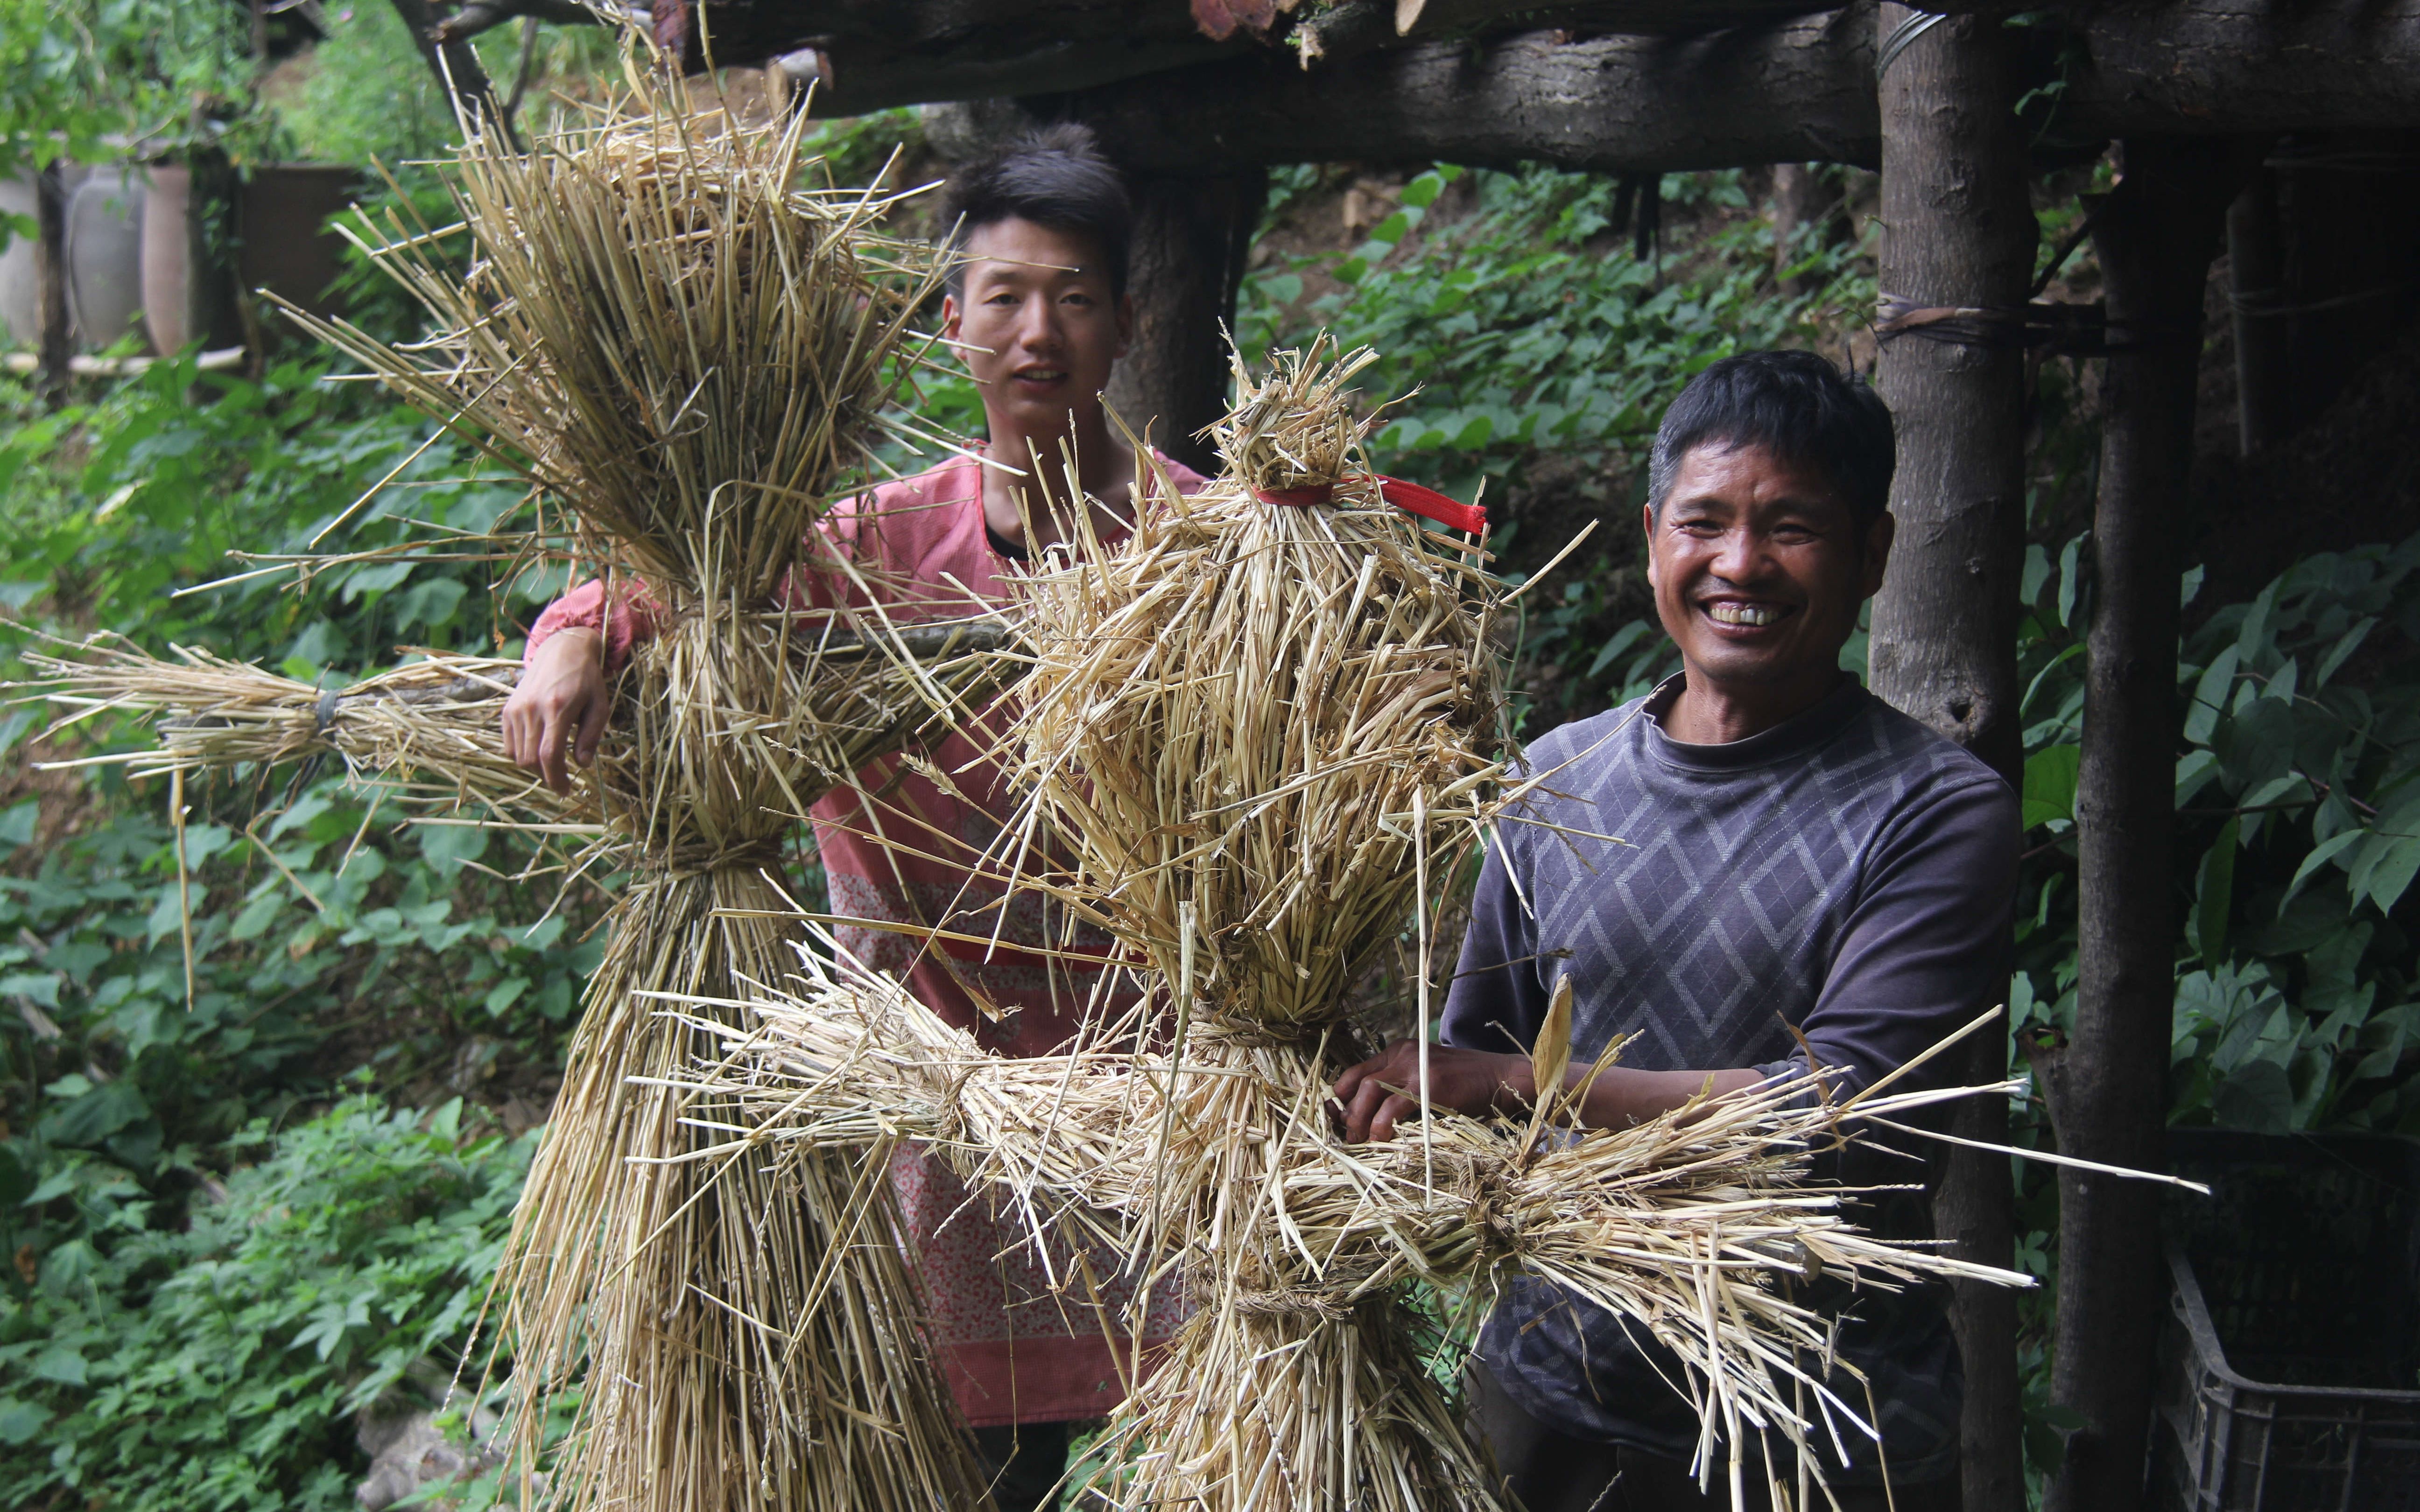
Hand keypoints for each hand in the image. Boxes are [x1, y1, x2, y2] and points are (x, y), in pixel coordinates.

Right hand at [501, 628, 607, 793]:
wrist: (561, 650)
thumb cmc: (586, 679)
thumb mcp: (599, 705)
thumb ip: (590, 736)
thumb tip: (581, 764)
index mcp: (557, 708)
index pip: (549, 755)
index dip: (556, 779)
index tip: (566, 790)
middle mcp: (531, 709)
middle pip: (531, 759)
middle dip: (547, 776)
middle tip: (562, 781)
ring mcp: (515, 709)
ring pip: (518, 755)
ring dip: (535, 767)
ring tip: (552, 764)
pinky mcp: (507, 709)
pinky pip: (508, 744)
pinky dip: (521, 755)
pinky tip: (537, 751)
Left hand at [1329, 1041, 1534, 1143]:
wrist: (1501, 1077)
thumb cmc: (1465, 1084)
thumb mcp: (1425, 1078)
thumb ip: (1400, 1087)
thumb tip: (1368, 1117)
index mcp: (1399, 1051)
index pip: (1358, 1071)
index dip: (1342, 1097)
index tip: (1338, 1119)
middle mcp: (1403, 1054)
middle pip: (1360, 1082)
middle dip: (1348, 1112)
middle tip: (1348, 1135)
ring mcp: (1416, 1068)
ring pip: (1371, 1091)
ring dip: (1360, 1119)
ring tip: (1360, 1140)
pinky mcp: (1429, 1085)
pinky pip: (1394, 1106)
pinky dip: (1382, 1125)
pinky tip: (1383, 1139)